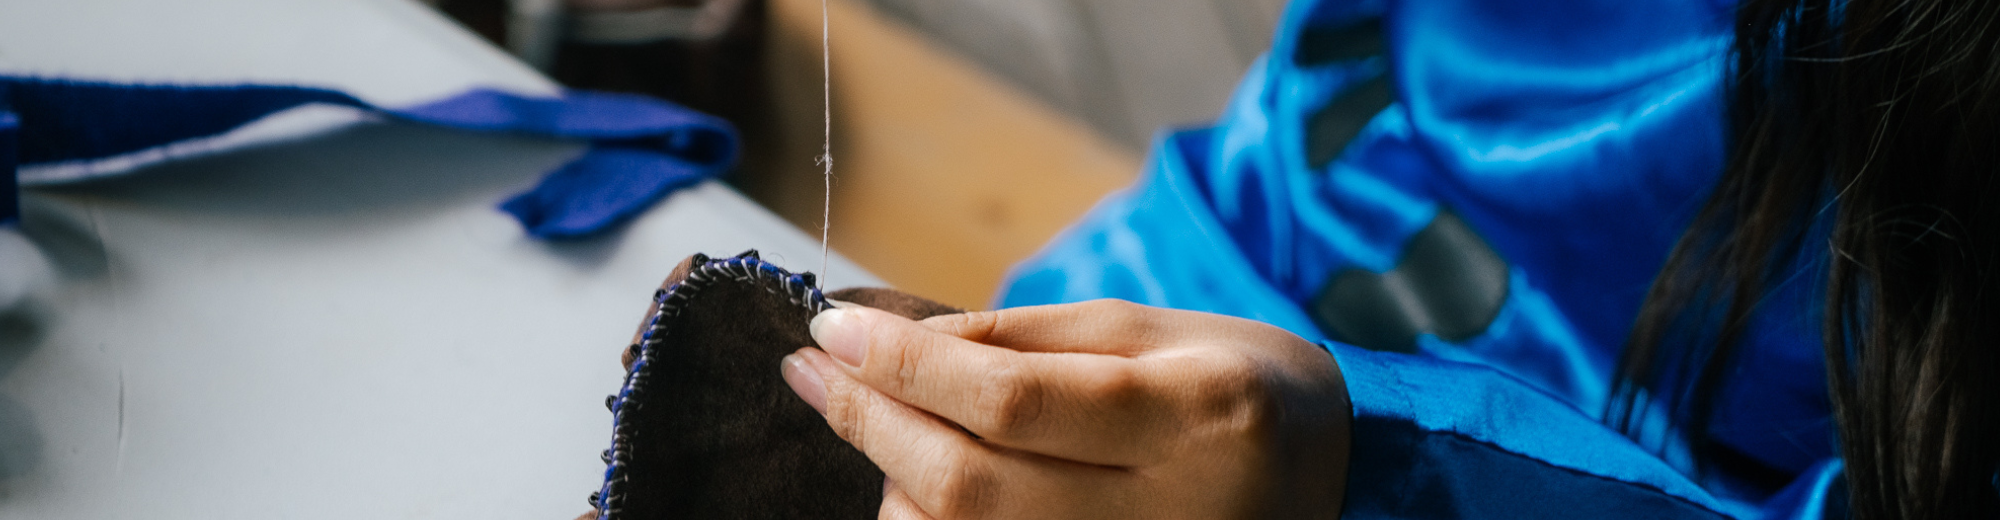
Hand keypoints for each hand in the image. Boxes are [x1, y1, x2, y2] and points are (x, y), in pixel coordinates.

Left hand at [780, 299, 1351, 519]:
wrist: (1341, 487)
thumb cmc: (1246, 390)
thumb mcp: (1159, 330)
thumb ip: (1031, 338)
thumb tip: (900, 343)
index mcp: (1196, 416)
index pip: (1013, 400)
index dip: (905, 367)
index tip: (830, 331)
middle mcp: (1171, 514)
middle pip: (970, 485)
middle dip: (871, 421)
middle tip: (810, 371)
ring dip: (892, 482)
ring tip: (881, 419)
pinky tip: (916, 484)